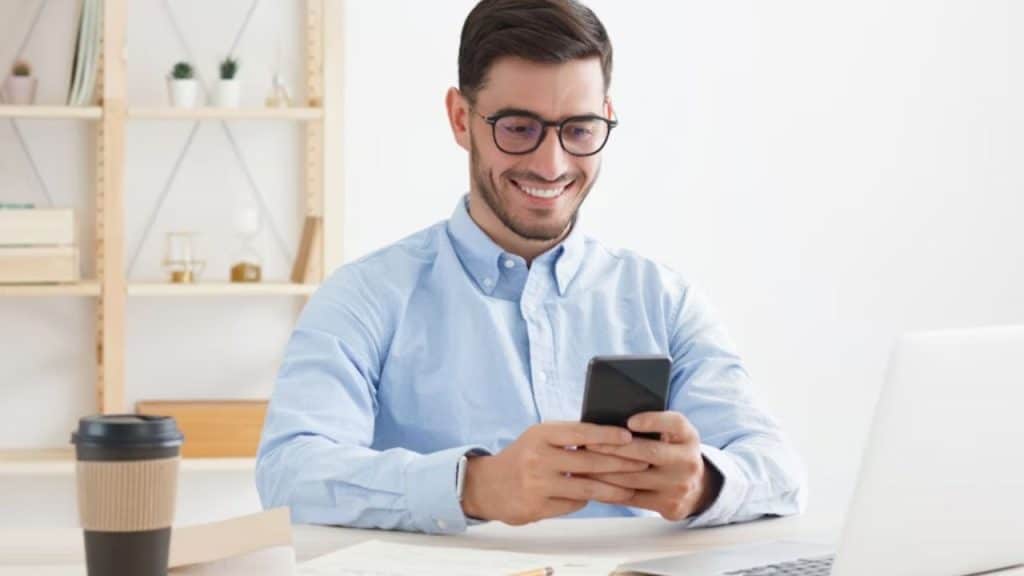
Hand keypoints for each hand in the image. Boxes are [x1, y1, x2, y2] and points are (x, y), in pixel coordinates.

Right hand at [461, 422, 650, 524]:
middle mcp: (538, 458)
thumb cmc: (523, 457)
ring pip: (585, 488)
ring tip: (630, 488)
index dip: (607, 434)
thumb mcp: (540, 438)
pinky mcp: (536, 507)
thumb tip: (610, 438)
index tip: (629, 436)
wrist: (488, 485)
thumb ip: (568, 438)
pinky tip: (597, 497)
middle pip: (588, 461)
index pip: (580, 432)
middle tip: (642, 463)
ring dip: (612, 489)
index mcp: (541, 435)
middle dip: (619, 463)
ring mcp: (537, 484)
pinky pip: (572, 504)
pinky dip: (586, 500)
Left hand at [586, 411, 722, 520]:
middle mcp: (688, 461)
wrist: (697, 488)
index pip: (675, 423)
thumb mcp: (673, 435)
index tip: (630, 421)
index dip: (652, 421)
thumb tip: (612, 422)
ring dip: (605, 472)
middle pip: (648, 452)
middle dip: (614, 448)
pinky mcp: (669, 506)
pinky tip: (592, 483)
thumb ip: (653, 426)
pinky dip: (609, 491)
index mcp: (688, 437)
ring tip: (583, 464)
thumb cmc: (672, 453)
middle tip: (588, 444)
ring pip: (635, 479)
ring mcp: (680, 486)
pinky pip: (632, 499)